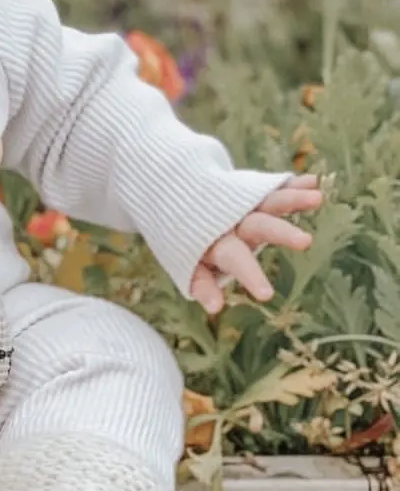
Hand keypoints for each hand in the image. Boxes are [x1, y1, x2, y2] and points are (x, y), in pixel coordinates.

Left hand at [190, 174, 322, 315]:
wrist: (175, 197)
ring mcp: (243, 204)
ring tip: (316, 198)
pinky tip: (313, 181)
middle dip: (280, 232)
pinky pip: (273, 187)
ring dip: (291, 199)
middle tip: (305, 241)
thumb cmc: (188, 244)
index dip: (249, 276)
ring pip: (268, 201)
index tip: (267, 295)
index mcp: (216, 242)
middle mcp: (232, 221)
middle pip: (258, 225)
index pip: (234, 259)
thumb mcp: (188, 264)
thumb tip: (214, 309)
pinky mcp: (252, 191)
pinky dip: (292, 184)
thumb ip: (202, 285)